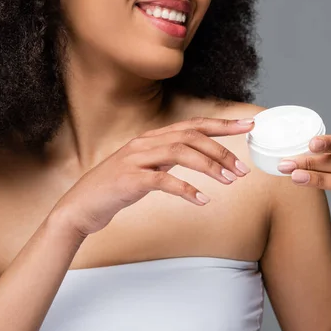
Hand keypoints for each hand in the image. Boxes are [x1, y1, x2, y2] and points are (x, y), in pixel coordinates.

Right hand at [53, 117, 254, 238]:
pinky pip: (163, 181)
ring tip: (229, 182)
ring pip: (180, 153)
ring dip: (209, 167)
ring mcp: (136, 159)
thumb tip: (199, 156)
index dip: (222, 124)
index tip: (248, 126)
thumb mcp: (147, 167)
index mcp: (152, 138)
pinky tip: (202, 200)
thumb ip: (169, 158)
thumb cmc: (118, 187)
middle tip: (242, 169)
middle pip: (191, 136)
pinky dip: (186, 189)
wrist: (82, 206)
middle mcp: (145, 143)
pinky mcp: (130, 180)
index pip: (193, 125)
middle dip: (221, 150)